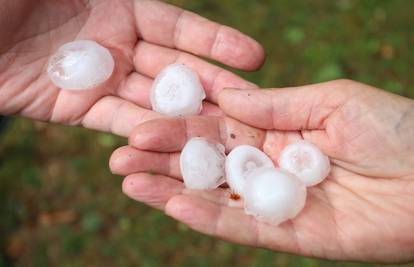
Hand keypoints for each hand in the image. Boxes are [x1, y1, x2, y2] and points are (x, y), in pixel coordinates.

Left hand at [0, 0, 262, 136]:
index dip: (217, 42)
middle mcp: (117, 42)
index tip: (255, 57)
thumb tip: (152, 1)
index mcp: (119, 6)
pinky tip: (172, 148)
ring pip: (152, 100)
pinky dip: (143, 134)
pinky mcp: (78, 108)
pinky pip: (119, 122)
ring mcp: (100, 77)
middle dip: (213, 87)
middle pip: (174, 68)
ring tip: (221, 135)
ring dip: (186, 118)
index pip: (179, 27)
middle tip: (252, 107)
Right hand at [110, 79, 413, 262]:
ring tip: (128, 181)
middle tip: (118, 157)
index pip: (217, 127)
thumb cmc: (396, 128)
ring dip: (171, 190)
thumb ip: (276, 105)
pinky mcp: (290, 235)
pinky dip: (207, 219)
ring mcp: (277, 202)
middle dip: (163, 160)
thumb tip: (225, 97)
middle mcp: (270, 166)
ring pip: (215, 197)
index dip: (180, 127)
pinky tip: (170, 206)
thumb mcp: (331, 101)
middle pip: (207, 163)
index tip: (141, 124)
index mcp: (278, 130)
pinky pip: (242, 227)